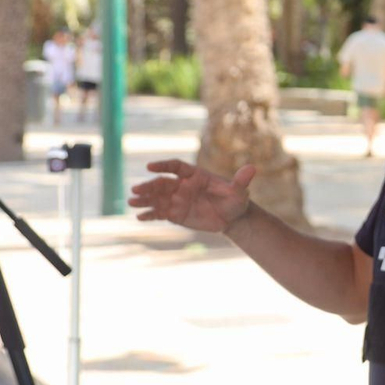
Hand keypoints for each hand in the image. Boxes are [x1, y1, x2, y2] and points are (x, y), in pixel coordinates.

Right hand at [129, 158, 255, 232]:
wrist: (233, 218)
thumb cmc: (236, 200)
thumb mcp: (239, 191)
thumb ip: (241, 181)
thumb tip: (253, 168)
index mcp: (195, 175)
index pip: (175, 167)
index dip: (163, 166)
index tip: (150, 167)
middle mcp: (182, 186)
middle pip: (162, 183)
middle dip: (148, 186)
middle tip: (135, 190)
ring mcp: (177, 200)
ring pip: (157, 198)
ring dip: (144, 200)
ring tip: (131, 203)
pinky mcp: (176, 214)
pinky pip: (160, 213)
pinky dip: (150, 215)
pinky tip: (139, 217)